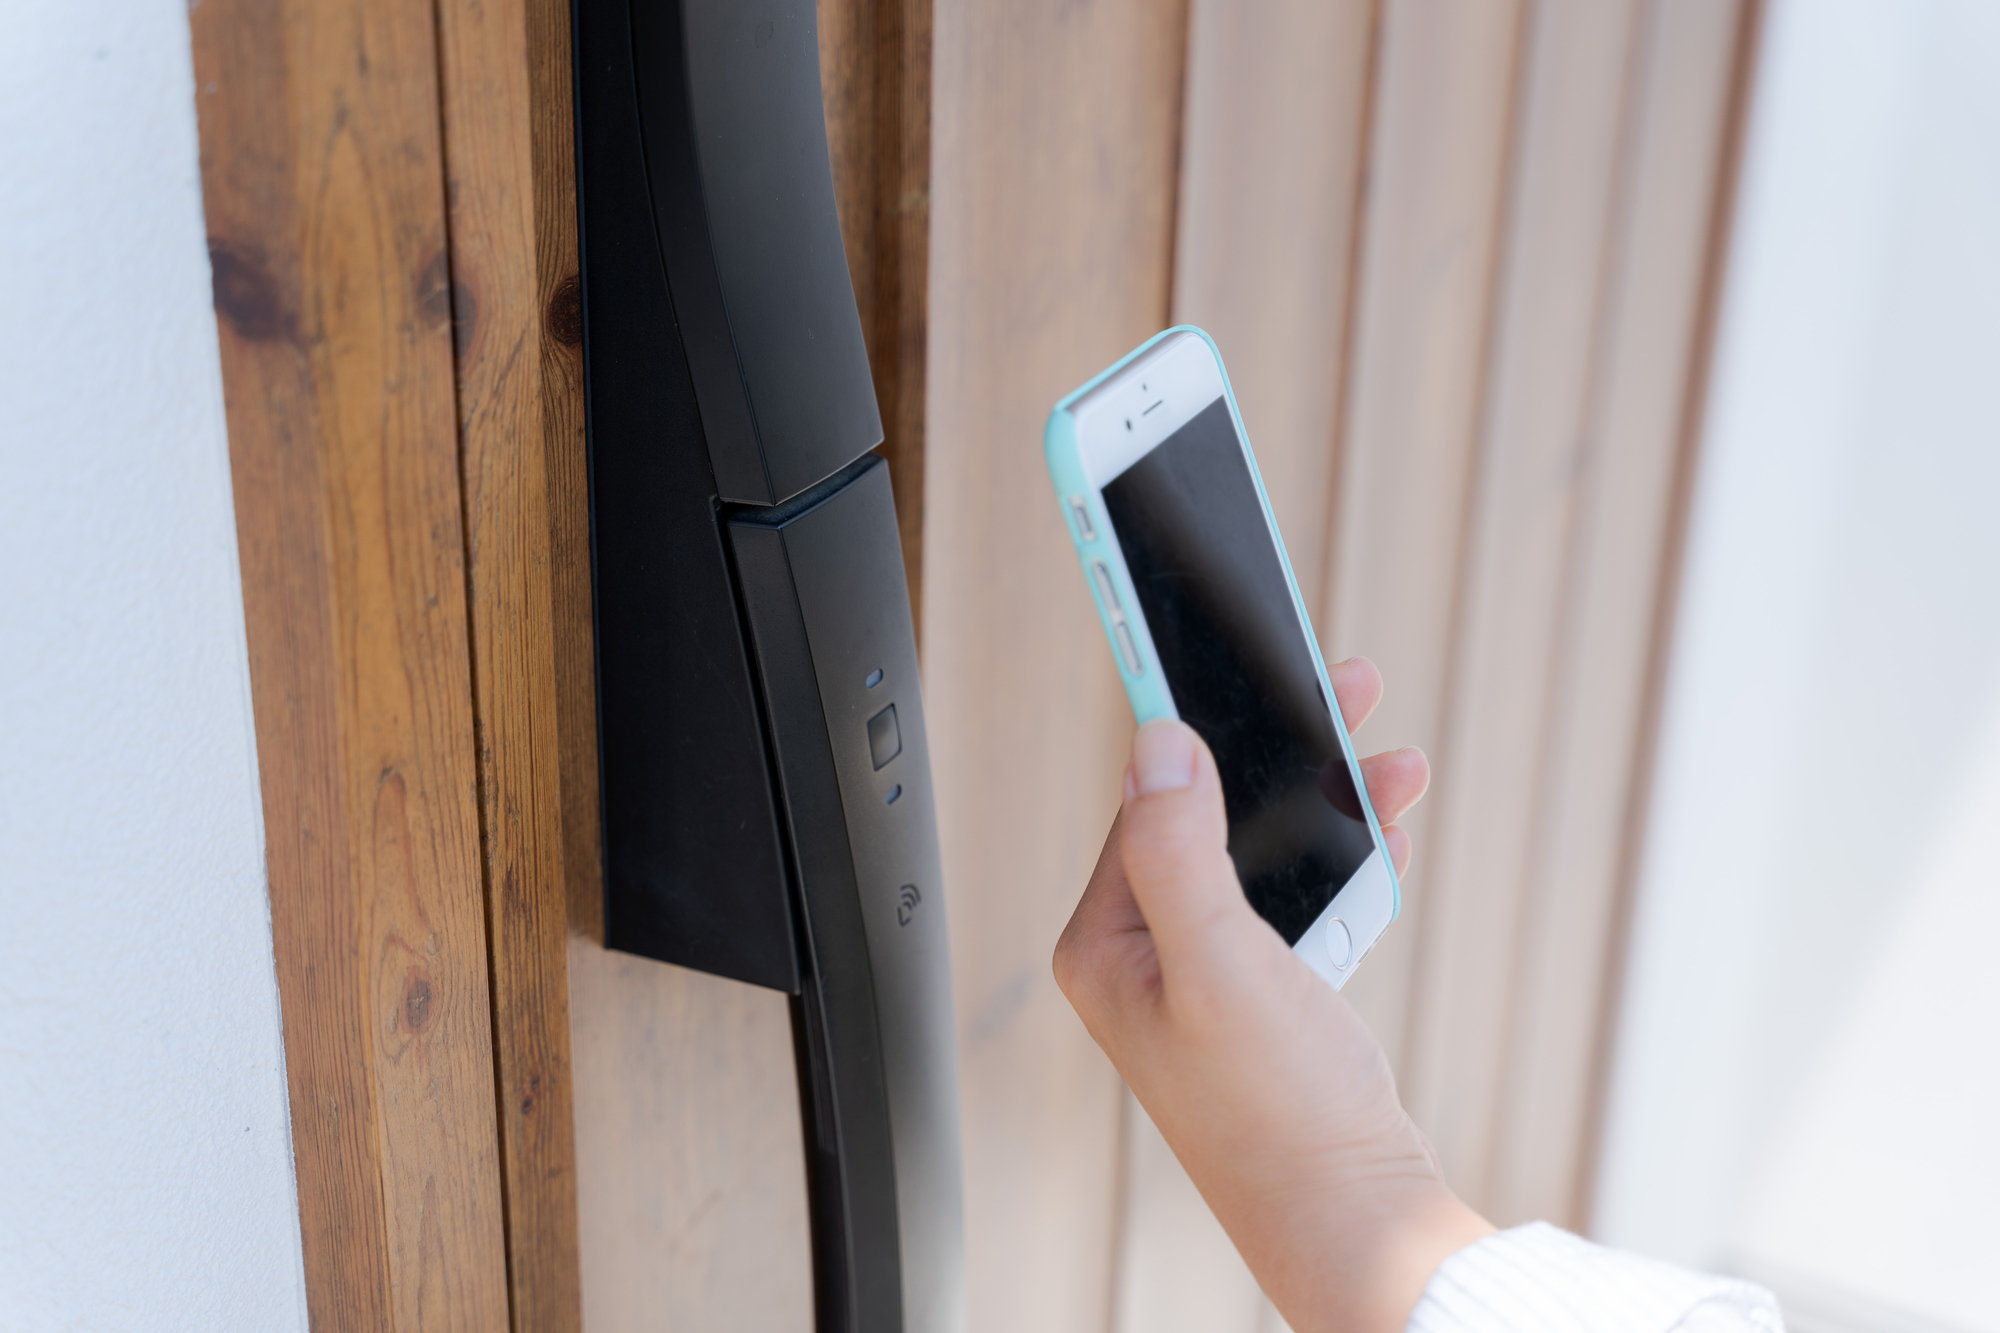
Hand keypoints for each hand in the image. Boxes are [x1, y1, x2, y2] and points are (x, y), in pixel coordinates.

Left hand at [1053, 657, 1491, 1332]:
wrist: (1354, 1216)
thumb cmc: (1277, 1111)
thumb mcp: (1221, 963)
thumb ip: (1181, 851)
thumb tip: (1156, 744)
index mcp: (1106, 942)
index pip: (1143, 798)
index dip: (1190, 720)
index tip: (1214, 646)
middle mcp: (1143, 950)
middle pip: (1209, 811)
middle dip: (1274, 746)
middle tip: (1339, 682)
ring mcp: (1203, 970)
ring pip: (1261, 847)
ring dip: (1322, 796)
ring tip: (1382, 748)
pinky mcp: (1261, 990)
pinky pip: (1297, 893)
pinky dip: (1343, 854)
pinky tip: (1384, 820)